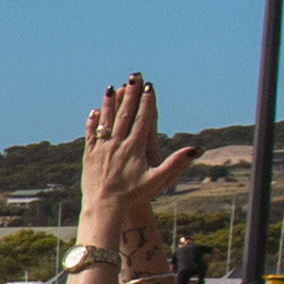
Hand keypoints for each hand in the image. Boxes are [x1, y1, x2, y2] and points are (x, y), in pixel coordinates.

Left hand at [78, 76, 198, 232]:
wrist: (104, 206)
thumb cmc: (133, 195)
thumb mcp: (158, 181)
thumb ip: (176, 164)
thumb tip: (194, 150)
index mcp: (134, 148)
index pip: (142, 119)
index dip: (147, 103)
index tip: (149, 87)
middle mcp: (117, 144)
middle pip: (125, 114)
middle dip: (130, 94)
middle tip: (133, 77)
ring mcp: (102, 148)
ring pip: (106, 121)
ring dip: (110, 103)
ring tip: (112, 87)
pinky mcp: (89, 155)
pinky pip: (91, 134)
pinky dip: (93, 122)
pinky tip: (95, 111)